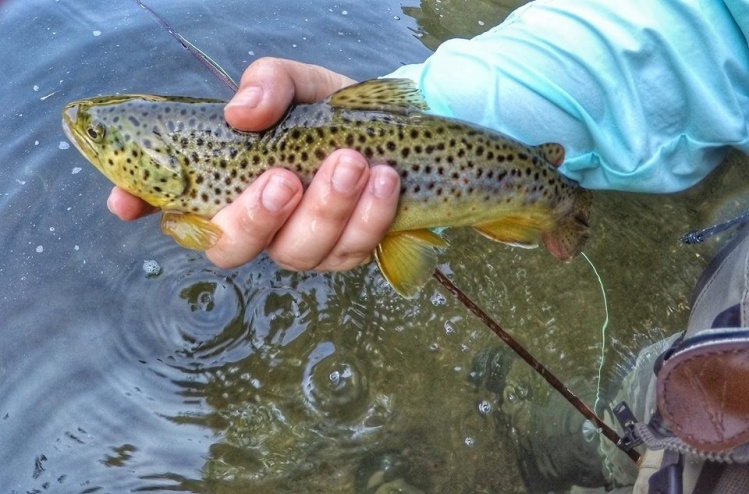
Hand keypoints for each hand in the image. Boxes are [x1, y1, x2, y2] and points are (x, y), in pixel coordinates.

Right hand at [107, 57, 400, 270]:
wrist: (388, 129)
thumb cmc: (325, 112)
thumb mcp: (296, 84)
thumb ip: (267, 86)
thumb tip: (241, 114)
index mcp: (227, 182)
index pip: (170, 201)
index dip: (142, 203)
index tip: (126, 201)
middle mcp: (255, 222)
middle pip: (231, 248)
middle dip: (256, 219)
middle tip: (285, 179)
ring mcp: (299, 242)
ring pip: (298, 252)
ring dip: (326, 209)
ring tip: (352, 163)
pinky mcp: (344, 252)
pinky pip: (351, 250)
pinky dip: (369, 216)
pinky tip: (384, 180)